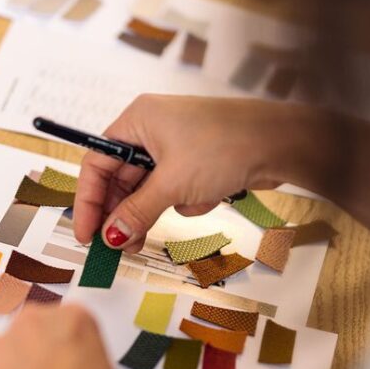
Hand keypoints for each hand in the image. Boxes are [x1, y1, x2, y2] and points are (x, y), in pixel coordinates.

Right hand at [73, 95, 327, 252]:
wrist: (281, 143)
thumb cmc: (226, 146)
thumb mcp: (172, 184)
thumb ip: (137, 212)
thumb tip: (110, 236)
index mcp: (138, 121)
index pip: (97, 163)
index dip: (88, 201)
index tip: (87, 234)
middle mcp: (152, 131)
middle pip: (120, 180)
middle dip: (121, 215)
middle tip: (117, 247)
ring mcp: (175, 147)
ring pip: (148, 191)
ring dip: (152, 213)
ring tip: (147, 239)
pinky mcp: (195, 164)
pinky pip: (174, 192)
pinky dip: (185, 202)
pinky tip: (206, 199)